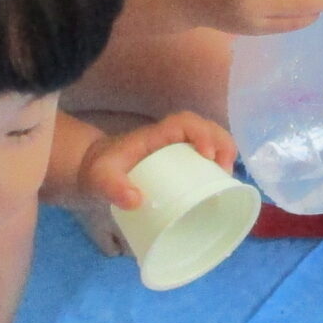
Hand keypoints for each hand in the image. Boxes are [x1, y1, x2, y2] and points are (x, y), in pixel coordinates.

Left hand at [76, 114, 239, 212]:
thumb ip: (112, 187)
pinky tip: (223, 186)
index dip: (202, 134)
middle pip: (206, 128)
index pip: (185, 122)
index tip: (208, 157)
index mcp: (155, 135)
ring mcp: (177, 150)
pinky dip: (219, 166)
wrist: (94, 172)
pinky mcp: (180, 163)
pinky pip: (206, 156)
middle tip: (226, 172)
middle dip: (222, 144)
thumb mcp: (99, 179)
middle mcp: (171, 138)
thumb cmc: (99, 170)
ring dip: (226, 154)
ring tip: (229, 180)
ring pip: (210, 140)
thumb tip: (136, 200)